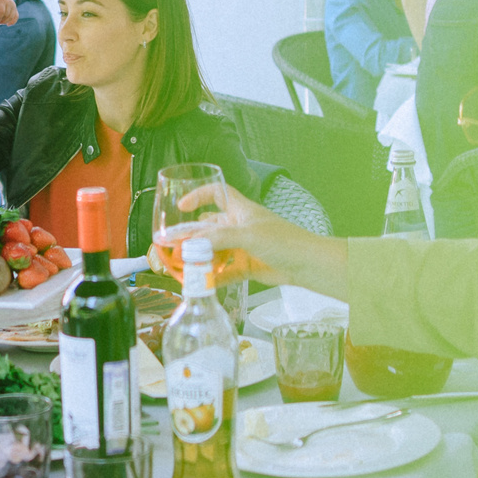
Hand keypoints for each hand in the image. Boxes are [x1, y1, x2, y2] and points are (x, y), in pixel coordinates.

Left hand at [0, 0, 18, 27]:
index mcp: (2, 0)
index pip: (2, 11)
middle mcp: (9, 2)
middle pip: (7, 14)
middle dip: (2, 20)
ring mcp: (13, 5)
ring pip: (12, 16)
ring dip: (6, 22)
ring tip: (1, 22)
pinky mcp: (15, 8)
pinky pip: (16, 16)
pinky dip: (13, 21)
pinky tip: (8, 25)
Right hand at [158, 181, 314, 286]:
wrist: (306, 264)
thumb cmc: (283, 241)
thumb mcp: (248, 235)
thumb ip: (218, 239)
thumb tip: (190, 246)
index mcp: (240, 210)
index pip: (216, 193)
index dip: (197, 196)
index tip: (181, 208)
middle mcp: (238, 226)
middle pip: (208, 228)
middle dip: (190, 237)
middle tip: (170, 248)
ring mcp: (242, 247)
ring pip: (213, 251)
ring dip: (199, 259)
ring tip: (183, 268)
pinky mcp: (246, 266)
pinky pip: (224, 271)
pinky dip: (213, 277)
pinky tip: (201, 284)